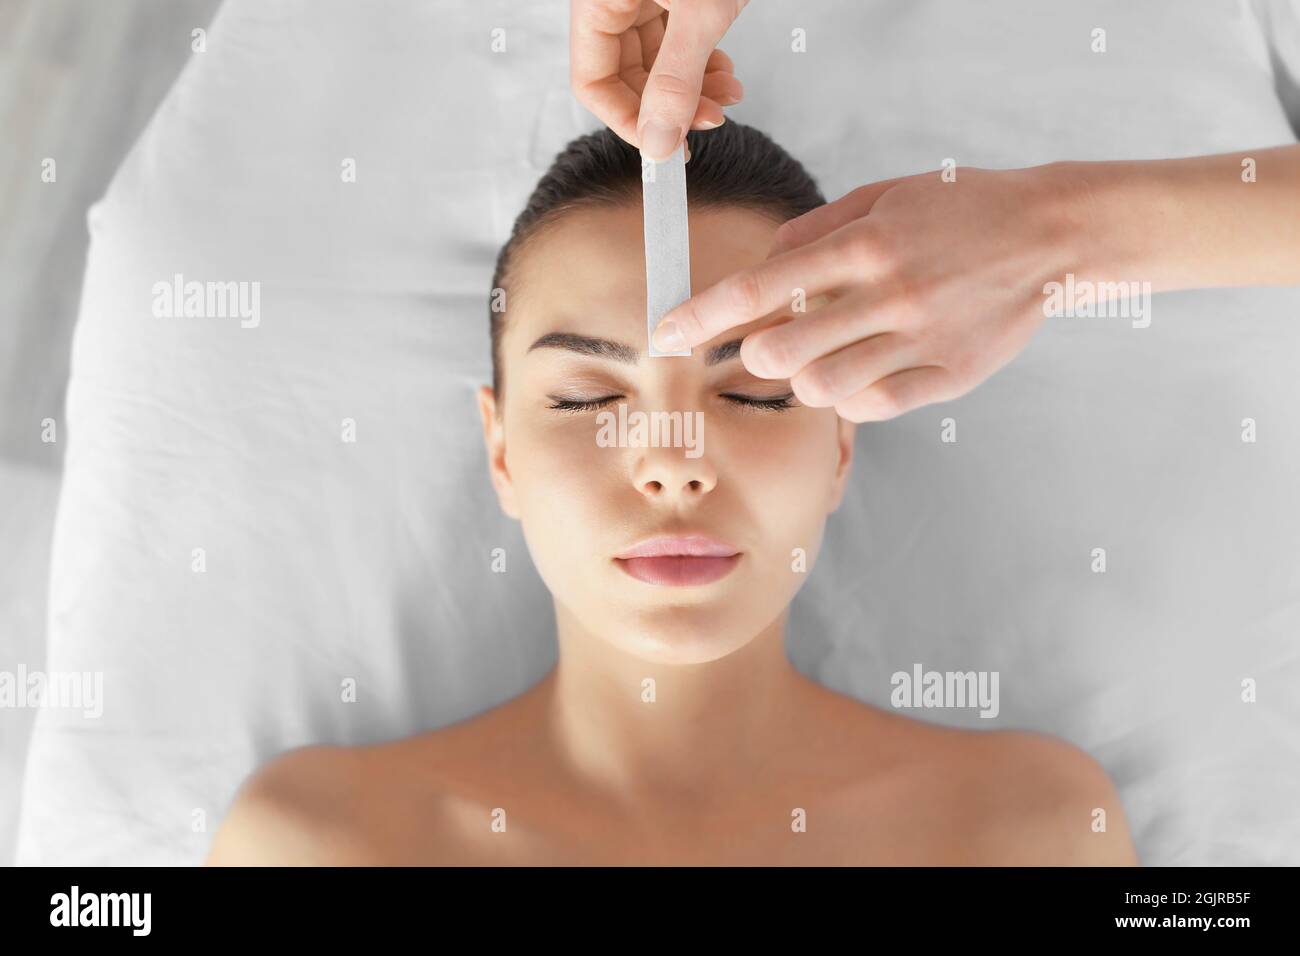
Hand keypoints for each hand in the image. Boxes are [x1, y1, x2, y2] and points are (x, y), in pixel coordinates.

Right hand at [570, 0, 747, 160]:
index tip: (666, 146)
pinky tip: (726, 73)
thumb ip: (676, 78)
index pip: (593, 82)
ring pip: (658, 65)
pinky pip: (679, 44)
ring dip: (695, 91)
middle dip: (672, 107)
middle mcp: (615, 3)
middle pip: (627, 78)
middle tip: (709, 120)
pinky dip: (703, 66)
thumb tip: (657, 143)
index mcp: (598, 1)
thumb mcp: (699, 12)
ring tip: (728, 95)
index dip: (628, 121)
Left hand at [651, 163, 1089, 420]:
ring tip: (829, 353)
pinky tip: (865, 369)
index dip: (700, 316)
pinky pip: (874, 406)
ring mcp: (920, 338)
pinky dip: (853, 396)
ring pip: (823, 388)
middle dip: (756, 355)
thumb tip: (759, 266)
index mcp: (863, 244)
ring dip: (806, 377)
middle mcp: (887, 293)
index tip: (664, 336)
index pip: (759, 288)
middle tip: (767, 345)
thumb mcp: (883, 196)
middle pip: (781, 351)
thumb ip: (813, 232)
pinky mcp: (949, 374)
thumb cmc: (957, 210)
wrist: (1049, 234)